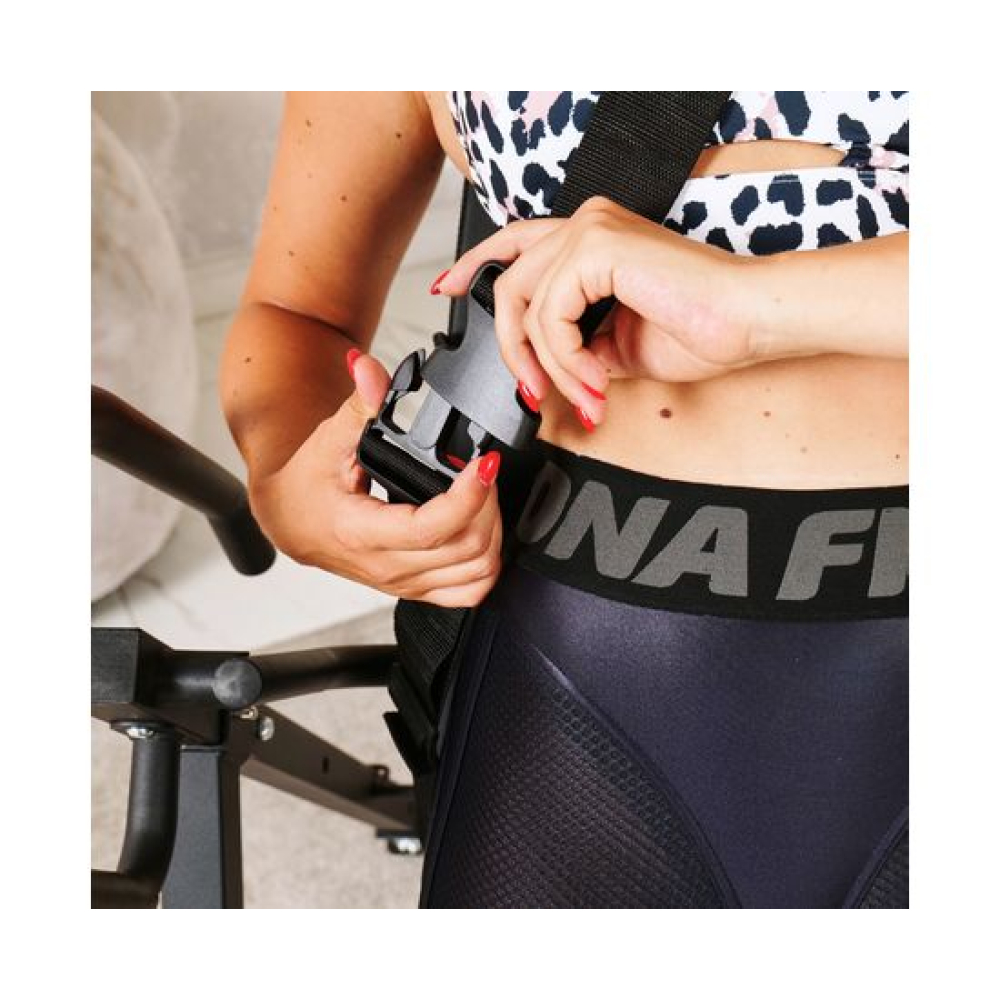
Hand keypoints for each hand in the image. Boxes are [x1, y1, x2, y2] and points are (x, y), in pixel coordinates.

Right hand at [248, 351, 503, 607]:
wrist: (290, 521)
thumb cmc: (306, 485)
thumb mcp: (329, 439)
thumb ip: (360, 405)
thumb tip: (368, 369)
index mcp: (363, 534)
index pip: (432, 527)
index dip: (470, 494)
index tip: (484, 463)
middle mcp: (387, 567)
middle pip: (467, 549)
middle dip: (488, 504)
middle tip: (483, 471)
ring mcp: (405, 584)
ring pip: (477, 573)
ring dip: (493, 532)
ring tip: (483, 497)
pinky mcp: (417, 589)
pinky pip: (470, 592)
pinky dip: (487, 563)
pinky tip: (481, 531)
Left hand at [435, 197, 760, 424]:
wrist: (749, 321)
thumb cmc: (701, 328)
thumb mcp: (617, 346)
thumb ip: (576, 345)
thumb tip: (548, 369)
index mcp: (591, 238)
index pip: (514, 245)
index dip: (474, 265)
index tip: (449, 288)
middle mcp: (585, 224)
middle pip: (508, 285)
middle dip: (513, 350)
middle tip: (534, 392)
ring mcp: (589, 229)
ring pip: (524, 308)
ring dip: (551, 368)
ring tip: (587, 394)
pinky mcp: (596, 247)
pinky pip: (549, 317)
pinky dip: (565, 360)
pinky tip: (597, 379)